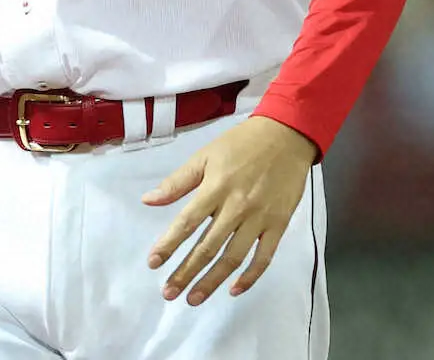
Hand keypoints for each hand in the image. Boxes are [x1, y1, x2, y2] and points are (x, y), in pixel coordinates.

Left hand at [141, 116, 316, 305]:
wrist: (286, 135)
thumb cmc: (241, 144)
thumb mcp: (205, 154)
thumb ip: (178, 181)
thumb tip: (148, 200)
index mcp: (215, 187)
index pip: (187, 222)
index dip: (168, 245)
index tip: (153, 263)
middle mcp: (236, 206)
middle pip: (208, 246)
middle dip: (186, 272)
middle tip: (169, 293)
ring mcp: (259, 218)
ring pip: (233, 257)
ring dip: (212, 281)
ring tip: (193, 298)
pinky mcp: (278, 224)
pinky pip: (264, 257)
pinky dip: (250, 276)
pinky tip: (234, 290)